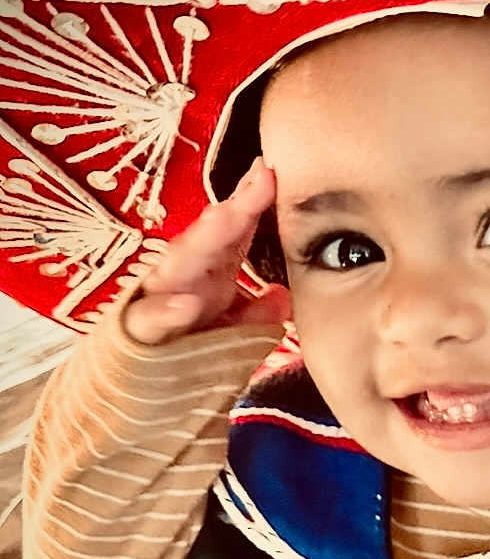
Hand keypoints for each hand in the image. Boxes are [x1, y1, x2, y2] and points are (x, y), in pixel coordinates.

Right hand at [123, 158, 290, 345]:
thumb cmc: (189, 344)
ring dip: (202, 241)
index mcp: (210, 270)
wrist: (137, 386)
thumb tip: (282, 298)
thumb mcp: (232, 331)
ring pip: (177, 264)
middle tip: (260, 181)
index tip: (271, 173)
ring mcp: (159, 297)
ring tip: (227, 217)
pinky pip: (150, 318)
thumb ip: (258, 316)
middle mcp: (185, 275)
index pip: (233, 231)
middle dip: (234, 208)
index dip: (252, 202)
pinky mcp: (138, 329)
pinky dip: (167, 311)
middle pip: (210, 236)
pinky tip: (188, 305)